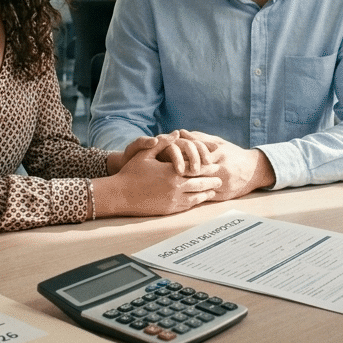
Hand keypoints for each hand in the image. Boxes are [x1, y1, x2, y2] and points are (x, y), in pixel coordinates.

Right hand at [94, 134, 219, 216]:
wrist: (120, 195)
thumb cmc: (131, 172)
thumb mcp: (145, 153)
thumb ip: (162, 143)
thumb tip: (176, 133)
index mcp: (171, 172)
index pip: (195, 168)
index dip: (207, 166)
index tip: (216, 164)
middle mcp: (175, 187)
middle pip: (200, 183)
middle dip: (212, 180)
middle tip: (221, 178)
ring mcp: (173, 200)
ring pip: (196, 196)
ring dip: (207, 192)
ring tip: (215, 190)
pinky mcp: (169, 210)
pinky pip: (187, 206)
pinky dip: (196, 202)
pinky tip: (200, 199)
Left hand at [174, 131, 273, 199]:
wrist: (255, 170)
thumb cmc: (233, 153)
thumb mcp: (218, 142)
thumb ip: (200, 138)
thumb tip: (181, 132)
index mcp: (219, 154)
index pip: (196, 156)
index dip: (180, 158)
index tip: (165, 157)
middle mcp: (221, 169)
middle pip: (197, 172)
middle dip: (179, 173)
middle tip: (161, 173)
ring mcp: (223, 184)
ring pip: (200, 187)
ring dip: (184, 186)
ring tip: (167, 186)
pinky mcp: (224, 196)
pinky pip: (205, 198)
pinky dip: (192, 196)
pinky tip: (179, 196)